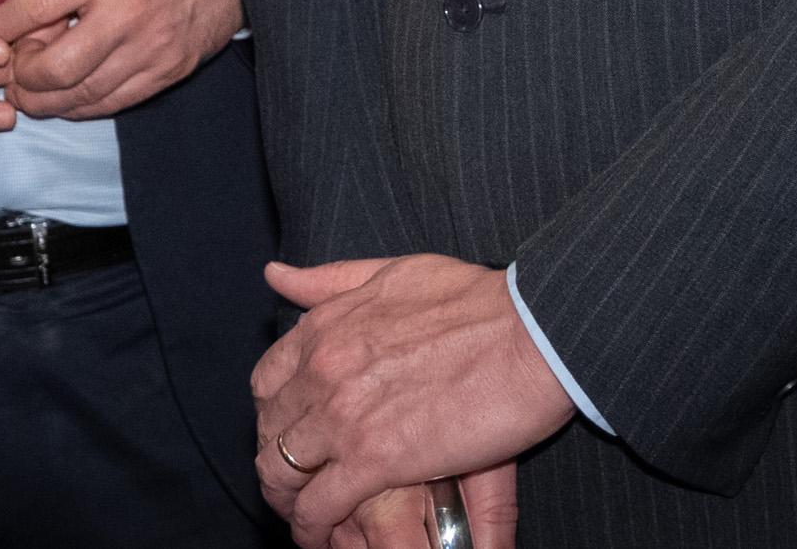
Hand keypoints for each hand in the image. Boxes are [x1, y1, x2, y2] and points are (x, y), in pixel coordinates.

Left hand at [0, 0, 244, 119]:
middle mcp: (128, 13)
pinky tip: (66, 97)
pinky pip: (114, 102)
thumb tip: (25, 25)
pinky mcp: (170, 71)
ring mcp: (152, 49)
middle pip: (54, 68)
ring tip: (29, 91)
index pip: (33, 7)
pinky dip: (82, 105)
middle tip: (8, 73)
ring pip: (82, 96)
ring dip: (45, 100)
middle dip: (20, 78)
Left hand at [251, 255, 566, 546]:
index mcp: (324, 328)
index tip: (289, 432)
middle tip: (294, 485)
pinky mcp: (377, 459)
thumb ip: (329, 282)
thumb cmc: (475, 301)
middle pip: (271, 431)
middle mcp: (322, 371)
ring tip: (302, 519)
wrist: (530, 333)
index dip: (272, 414)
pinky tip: (318, 537)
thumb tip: (277, 275)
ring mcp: (344, 416)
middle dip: (276, 461)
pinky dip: (312, 526)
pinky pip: (320, 504)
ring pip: (282, 471)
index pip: (265, 382)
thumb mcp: (391, 273)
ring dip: (287, 499)